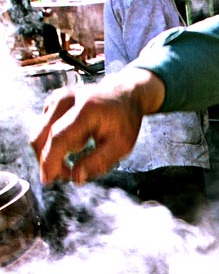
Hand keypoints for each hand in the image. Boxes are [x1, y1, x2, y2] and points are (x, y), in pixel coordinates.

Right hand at [30, 67, 164, 184]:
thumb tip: (76, 178)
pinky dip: (52, 143)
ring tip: (73, 160)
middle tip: (66, 174)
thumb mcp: (121, 145)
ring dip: (50, 153)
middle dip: (48, 160)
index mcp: (86, 109)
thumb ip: (99, 162)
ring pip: (39, 134)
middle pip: (41, 136)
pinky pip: (43, 129)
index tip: (49, 179)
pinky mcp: (52, 102)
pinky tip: (73, 144)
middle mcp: (66, 100)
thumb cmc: (124, 120)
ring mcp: (57, 98)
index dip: (50, 161)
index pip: (58, 137)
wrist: (124, 95)